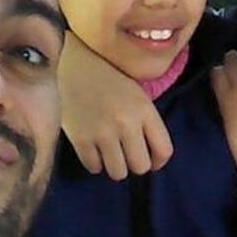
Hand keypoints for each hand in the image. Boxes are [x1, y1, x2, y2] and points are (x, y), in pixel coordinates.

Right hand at [59, 32, 173, 179]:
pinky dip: (94, 161)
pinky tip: (92, 146)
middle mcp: (126, 123)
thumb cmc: (107, 77)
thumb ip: (145, 122)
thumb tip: (150, 157)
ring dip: (114, 165)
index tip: (150, 158)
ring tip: (108, 150)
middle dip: (134, 163)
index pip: (164, 151)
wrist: (72, 64)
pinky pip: (94, 168)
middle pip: (140, 167)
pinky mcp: (80, 139)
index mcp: (144, 110)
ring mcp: (102, 133)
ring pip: (118, 173)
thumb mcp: (136, 93)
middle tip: (125, 152)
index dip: (158, 160)